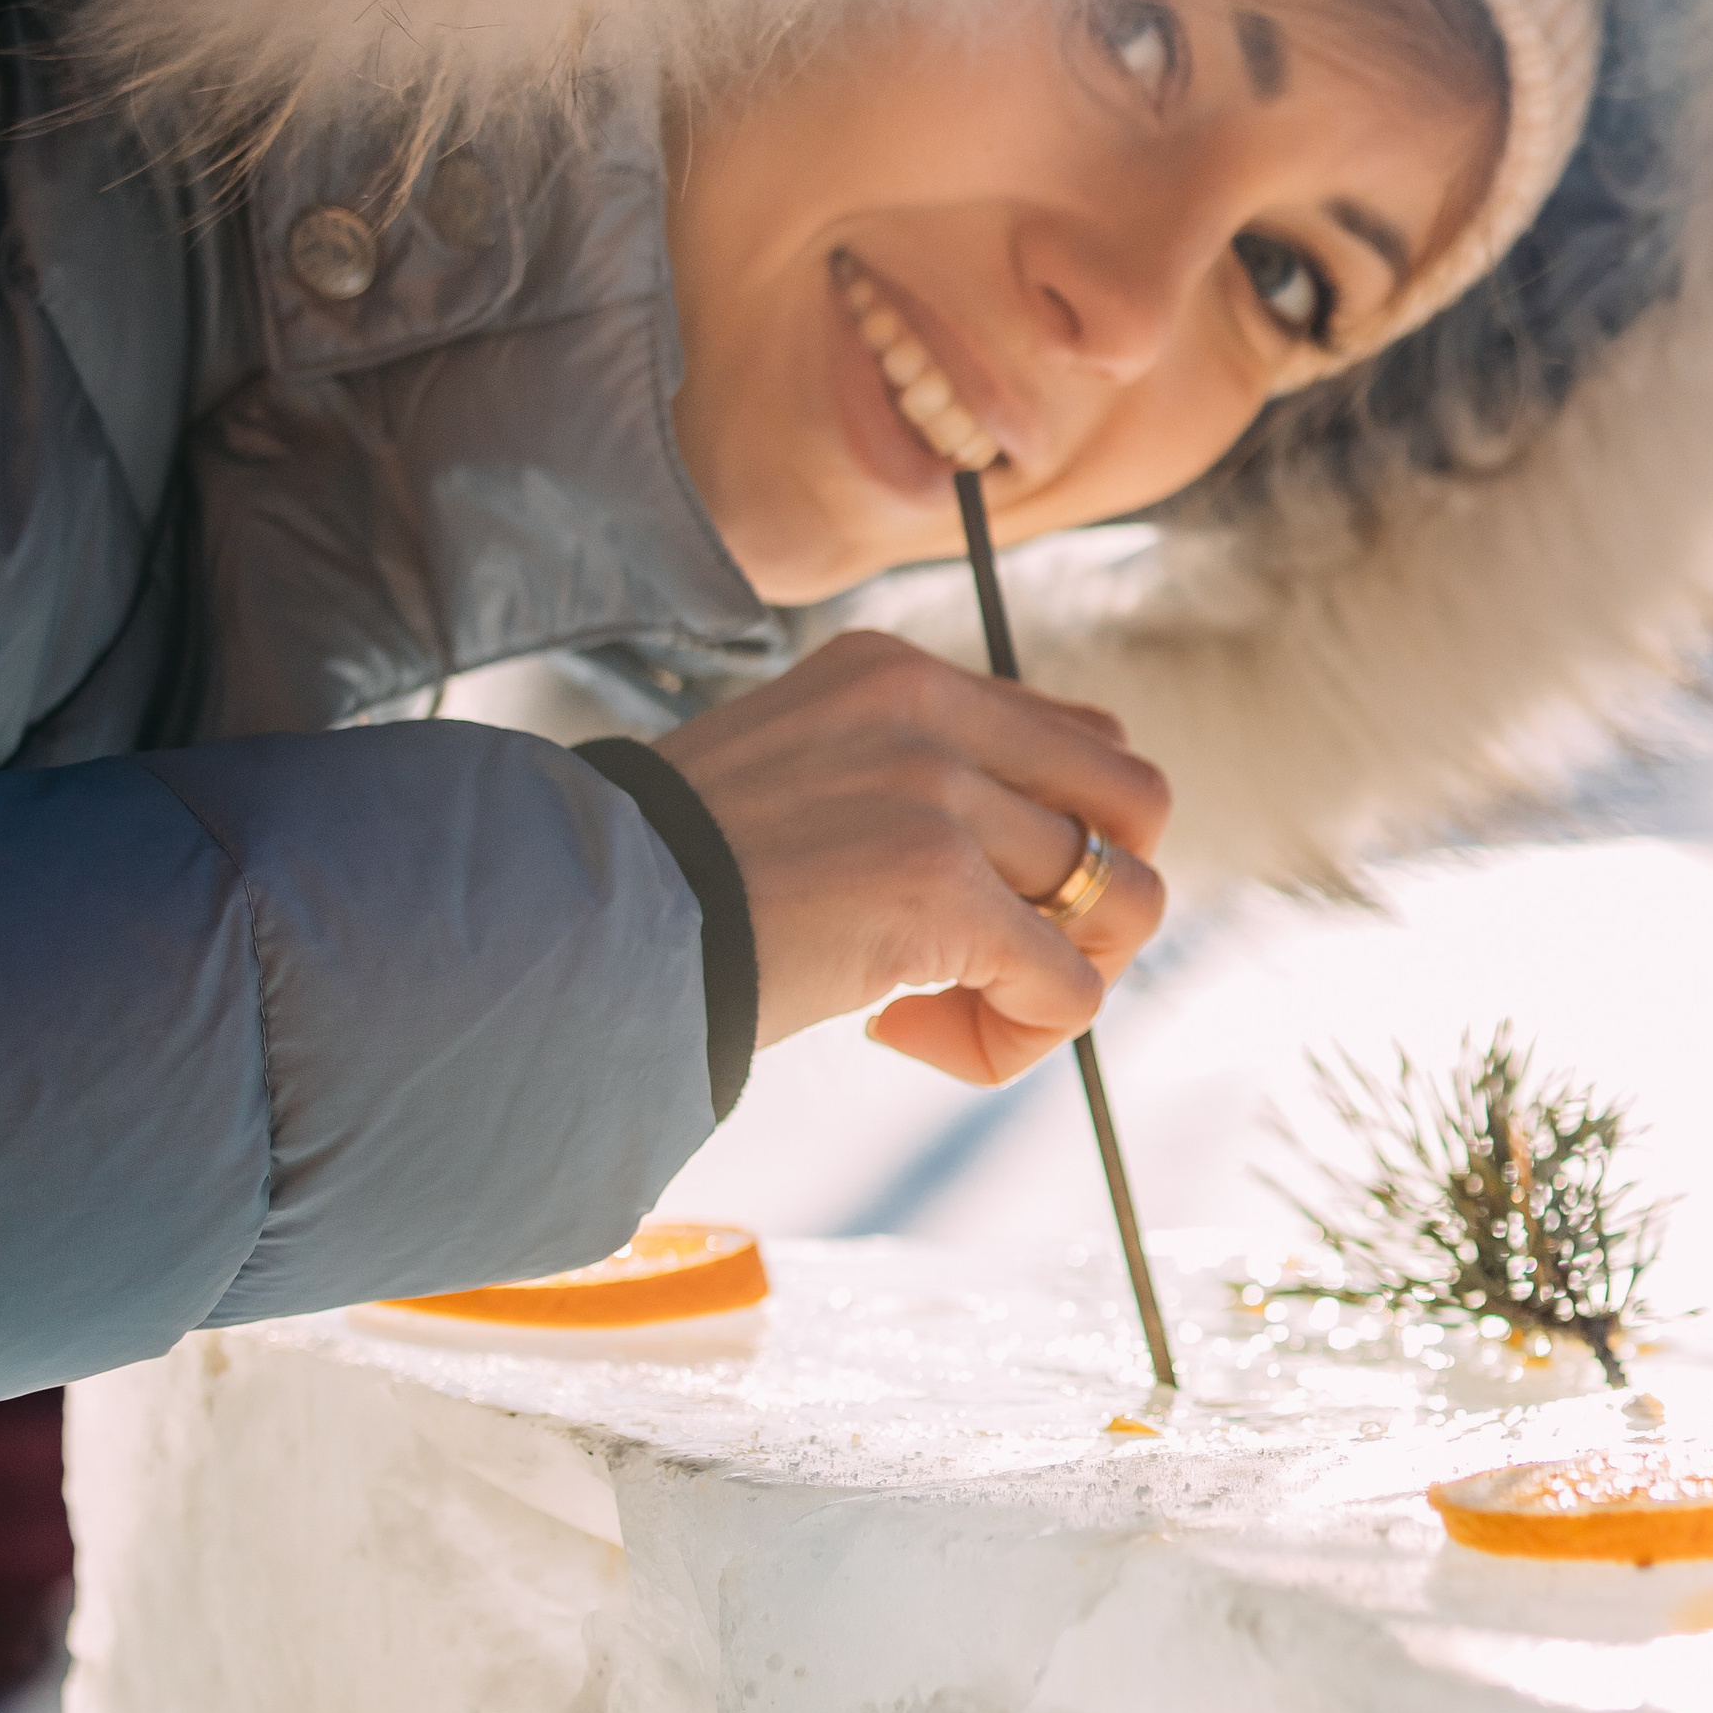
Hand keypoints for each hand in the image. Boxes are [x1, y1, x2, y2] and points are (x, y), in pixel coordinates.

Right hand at [660, 632, 1169, 1083]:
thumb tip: (1039, 864)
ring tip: (942, 1010)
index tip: (977, 904)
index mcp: (897, 672)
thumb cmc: (671, 881)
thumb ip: (912, 783)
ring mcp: (938, 793)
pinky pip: (1067, 991)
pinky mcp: (938, 890)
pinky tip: (905, 1037)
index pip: (1079, 738)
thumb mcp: (802, 777)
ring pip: (1122, 902)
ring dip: (1052, 981)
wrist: (575, 928)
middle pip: (1137, 802)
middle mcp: (929, 709)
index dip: (1062, 839)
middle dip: (1101, 902)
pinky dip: (1010, 1041)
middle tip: (1003, 960)